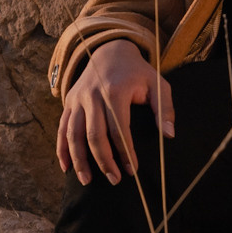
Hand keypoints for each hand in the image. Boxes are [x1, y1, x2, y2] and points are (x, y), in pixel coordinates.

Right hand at [55, 39, 173, 184]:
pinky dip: (62, 149)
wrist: (109, 51)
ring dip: (79, 160)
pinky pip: (62, 129)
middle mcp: (92, 95)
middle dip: (104, 161)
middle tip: (115, 180)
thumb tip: (169, 135)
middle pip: (94, 135)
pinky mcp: (68, 103)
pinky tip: (66, 168)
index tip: (132, 170)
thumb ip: (165, 108)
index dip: (125, 152)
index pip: (118, 128)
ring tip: (87, 181)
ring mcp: (77, 99)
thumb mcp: (157, 83)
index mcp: (115, 91)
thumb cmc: (137, 72)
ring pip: (73, 134)